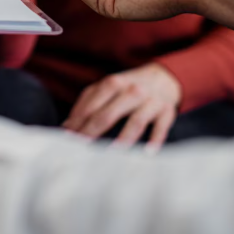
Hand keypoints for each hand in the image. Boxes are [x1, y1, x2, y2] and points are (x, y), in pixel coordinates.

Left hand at [63, 64, 181, 150]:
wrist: (163, 78)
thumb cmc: (128, 87)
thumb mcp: (107, 87)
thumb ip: (87, 102)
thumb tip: (67, 125)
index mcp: (113, 83)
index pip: (92, 106)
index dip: (78, 122)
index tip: (67, 138)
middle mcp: (132, 91)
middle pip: (109, 114)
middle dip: (93, 132)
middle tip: (81, 149)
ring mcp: (150, 101)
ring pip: (136, 121)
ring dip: (124, 139)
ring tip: (112, 155)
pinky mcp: (166, 111)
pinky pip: (161, 127)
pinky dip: (155, 140)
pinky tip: (147, 154)